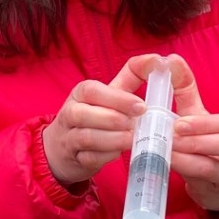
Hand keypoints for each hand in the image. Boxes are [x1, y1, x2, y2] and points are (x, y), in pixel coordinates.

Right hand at [41, 54, 169, 188]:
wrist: (63, 148)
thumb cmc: (94, 116)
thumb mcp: (109, 95)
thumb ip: (132, 76)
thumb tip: (156, 59)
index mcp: (80, 93)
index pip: (92, 91)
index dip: (117, 98)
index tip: (141, 105)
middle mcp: (70, 113)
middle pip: (83, 114)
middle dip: (112, 118)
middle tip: (136, 124)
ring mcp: (69, 138)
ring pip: (85, 137)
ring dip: (112, 139)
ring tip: (132, 139)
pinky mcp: (75, 159)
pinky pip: (88, 159)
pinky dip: (105, 157)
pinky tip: (120, 153)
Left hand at [162, 54, 218, 214]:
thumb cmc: (207, 145)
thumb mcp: (198, 117)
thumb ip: (185, 90)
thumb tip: (171, 59)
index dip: (207, 123)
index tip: (179, 122)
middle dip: (201, 138)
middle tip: (172, 135)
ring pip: (217, 166)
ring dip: (189, 158)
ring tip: (166, 150)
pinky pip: (205, 183)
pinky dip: (185, 173)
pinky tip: (168, 165)